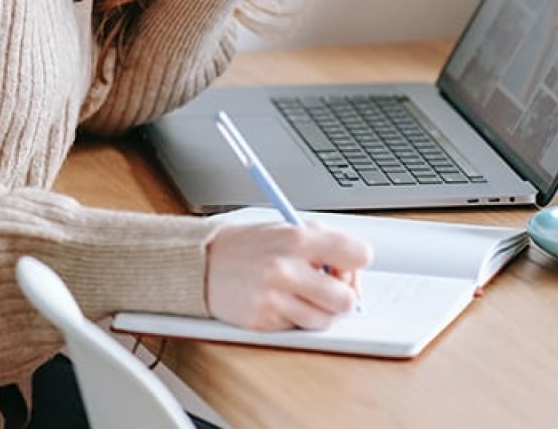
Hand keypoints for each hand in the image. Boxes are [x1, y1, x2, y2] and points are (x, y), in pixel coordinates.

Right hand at [205, 220, 371, 330]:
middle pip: (346, 299)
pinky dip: (293, 319)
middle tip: (326, 288)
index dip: (356, 264)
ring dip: (317, 312)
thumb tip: (352, 272)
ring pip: (325, 320)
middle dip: (341, 296)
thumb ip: (321, 243)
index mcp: (297, 238)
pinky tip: (277, 302)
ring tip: (298, 295)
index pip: (358, 254)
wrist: (199, 263)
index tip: (346, 266)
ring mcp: (274, 297)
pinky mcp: (262, 320)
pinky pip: (297, 329)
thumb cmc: (245, 246)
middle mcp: (287, 268)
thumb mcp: (284, 229)